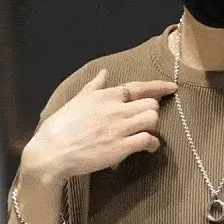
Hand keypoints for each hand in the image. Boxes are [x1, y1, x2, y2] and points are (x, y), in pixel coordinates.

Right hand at [22, 69, 178, 182]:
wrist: (52, 151)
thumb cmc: (61, 127)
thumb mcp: (77, 100)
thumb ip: (94, 86)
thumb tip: (104, 73)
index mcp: (105, 95)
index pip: (138, 87)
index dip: (158, 87)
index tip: (171, 88)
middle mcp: (115, 108)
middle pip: (151, 104)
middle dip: (152, 112)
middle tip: (145, 121)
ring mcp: (120, 127)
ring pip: (152, 119)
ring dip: (153, 127)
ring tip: (146, 133)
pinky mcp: (122, 146)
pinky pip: (149, 140)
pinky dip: (153, 144)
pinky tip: (148, 148)